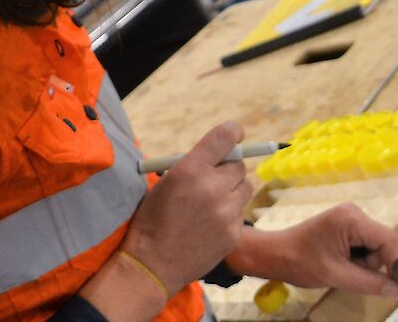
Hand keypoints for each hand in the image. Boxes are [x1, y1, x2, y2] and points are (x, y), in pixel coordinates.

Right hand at [119, 122, 252, 288]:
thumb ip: (193, 166)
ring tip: (212, 204)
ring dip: (233, 191)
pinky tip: (210, 225)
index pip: (225, 136)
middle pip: (239, 164)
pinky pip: (241, 213)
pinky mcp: (234, 232)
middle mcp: (213, 186)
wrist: (152, 264)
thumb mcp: (165, 183)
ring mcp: (227, 211)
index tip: (235, 136)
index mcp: (191, 169)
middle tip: (215, 179)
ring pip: (245, 188)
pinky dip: (230, 215)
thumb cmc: (152, 220)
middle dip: (228, 169)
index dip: (233, 133)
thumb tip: (219, 154)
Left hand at [248, 203, 397, 295]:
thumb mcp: (337, 276)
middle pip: (382, 242)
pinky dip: (357, 256)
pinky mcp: (345, 223)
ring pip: (374, 244)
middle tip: (350, 273)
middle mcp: (354, 212)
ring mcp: (350, 216)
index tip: (392, 284)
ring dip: (364, 261)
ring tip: (341, 267)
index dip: (395, 263)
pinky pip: (364, 242)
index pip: (389, 239)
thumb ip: (369, 283)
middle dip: (372, 263)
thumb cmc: (301, 264)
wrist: (274, 254)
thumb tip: (397, 289)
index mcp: (352, 219)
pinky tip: (340, 260)